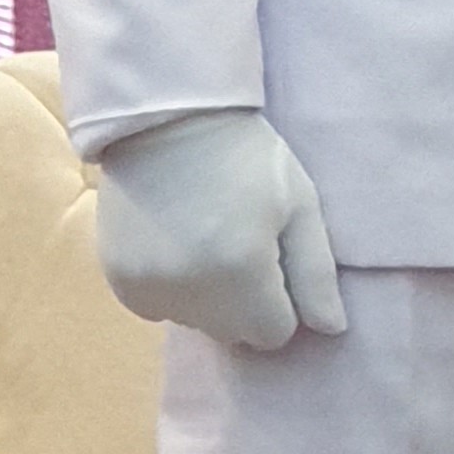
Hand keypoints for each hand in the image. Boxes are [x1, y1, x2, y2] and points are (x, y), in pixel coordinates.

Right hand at [94, 107, 345, 349]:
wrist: (166, 119)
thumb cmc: (247, 157)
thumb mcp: (300, 203)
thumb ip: (316, 273)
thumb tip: (332, 331)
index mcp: (243, 272)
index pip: (274, 334)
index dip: (281, 301)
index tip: (275, 260)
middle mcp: (193, 291)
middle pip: (234, 332)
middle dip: (245, 302)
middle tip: (240, 243)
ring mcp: (150, 288)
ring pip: (195, 322)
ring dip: (207, 297)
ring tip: (206, 237)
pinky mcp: (121, 281)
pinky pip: (158, 307)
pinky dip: (171, 286)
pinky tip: (175, 241)